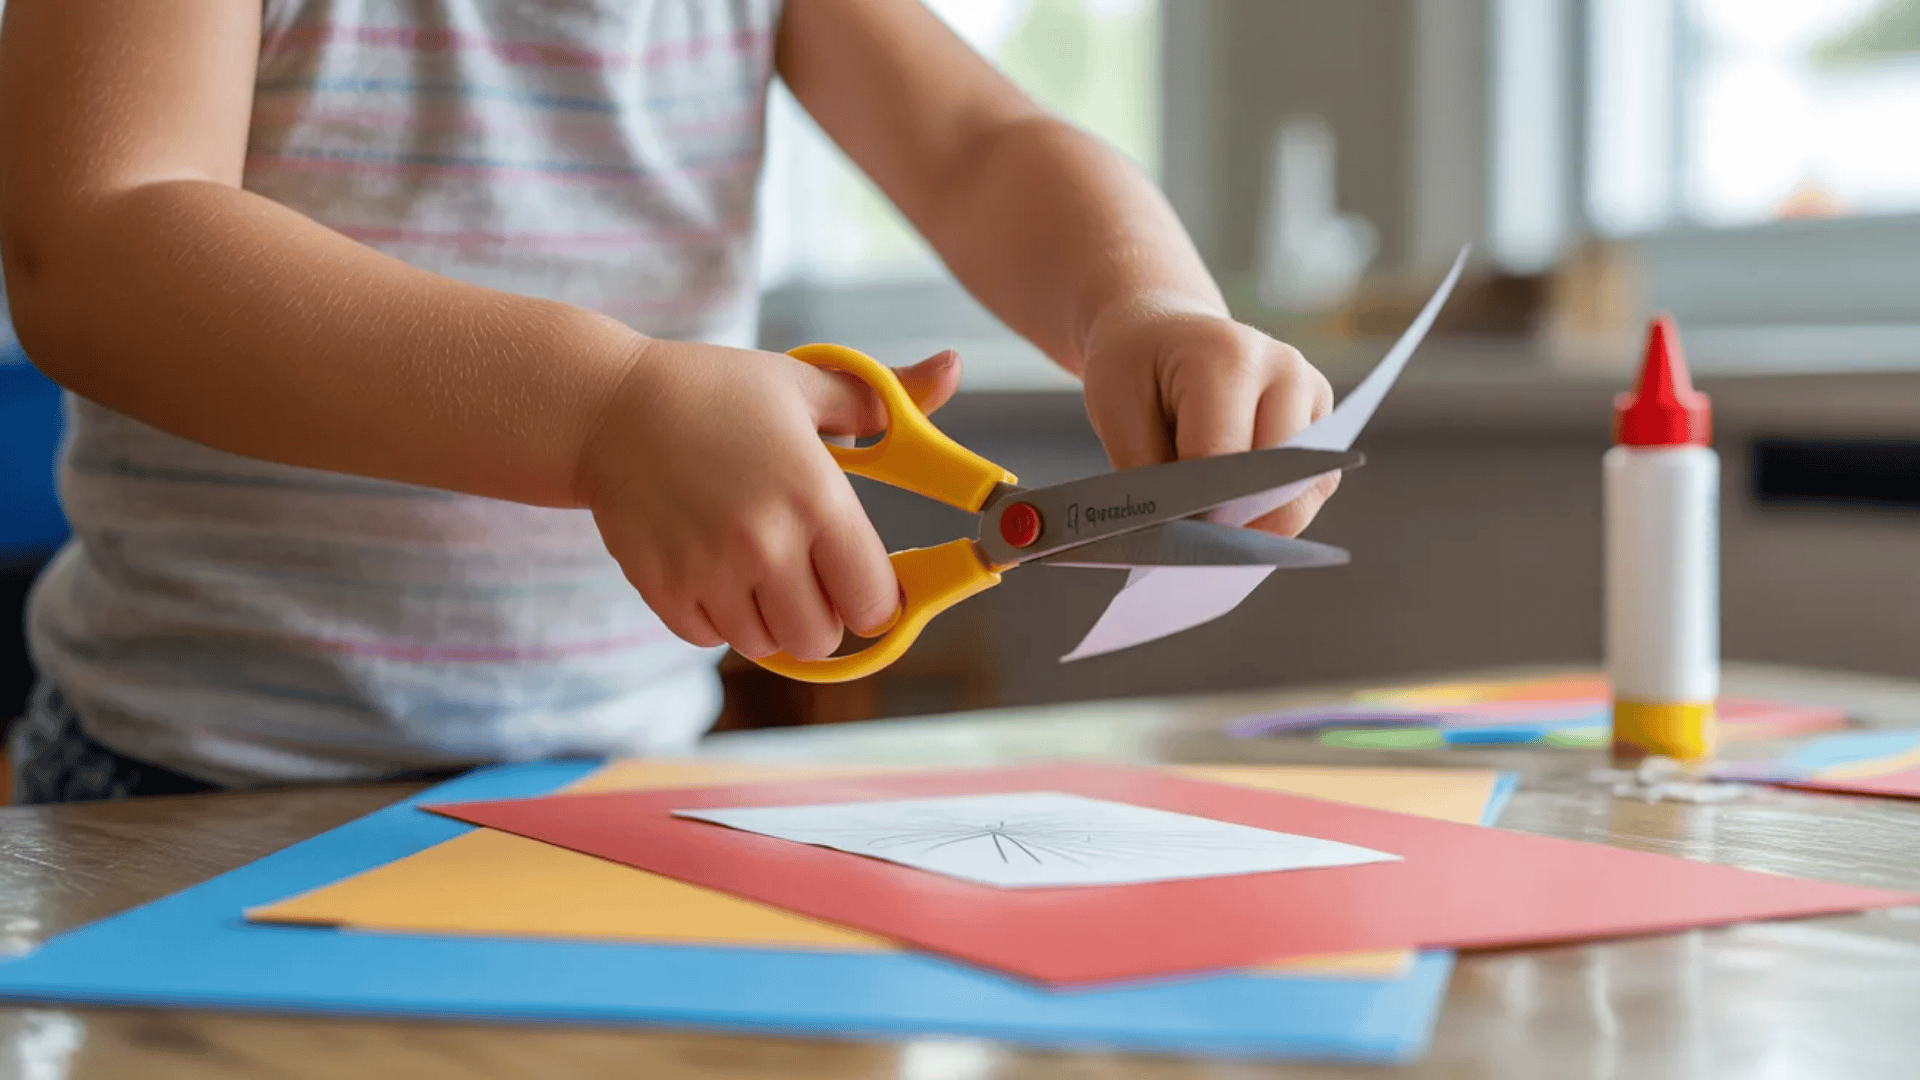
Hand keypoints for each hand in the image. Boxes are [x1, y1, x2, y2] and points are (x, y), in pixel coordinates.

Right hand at [581, 342, 960, 661]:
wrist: (607, 408)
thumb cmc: (717, 392)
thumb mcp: (807, 385)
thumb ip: (886, 397)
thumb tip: (952, 368)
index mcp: (816, 497)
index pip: (874, 601)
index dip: (876, 599)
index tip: (864, 583)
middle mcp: (766, 543)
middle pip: (821, 637)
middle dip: (823, 614)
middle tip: (808, 575)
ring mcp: (711, 572)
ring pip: (766, 644)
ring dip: (769, 617)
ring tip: (754, 563)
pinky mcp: (664, 589)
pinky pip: (711, 638)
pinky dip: (717, 617)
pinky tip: (711, 566)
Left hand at [1080, 304, 1337, 535]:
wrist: (1165, 331)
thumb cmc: (1136, 369)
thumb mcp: (1114, 410)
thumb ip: (1145, 471)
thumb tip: (1176, 535)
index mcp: (1228, 357)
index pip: (1223, 455)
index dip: (1199, 509)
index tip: (1173, 541)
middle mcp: (1284, 370)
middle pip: (1275, 479)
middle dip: (1233, 522)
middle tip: (1192, 544)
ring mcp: (1312, 392)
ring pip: (1302, 492)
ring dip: (1259, 520)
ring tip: (1212, 524)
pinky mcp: (1323, 419)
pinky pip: (1312, 488)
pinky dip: (1275, 510)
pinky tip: (1237, 512)